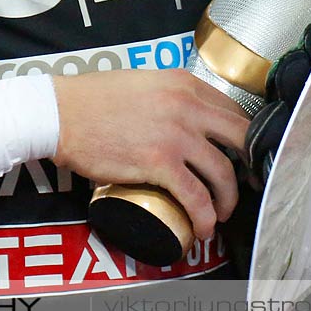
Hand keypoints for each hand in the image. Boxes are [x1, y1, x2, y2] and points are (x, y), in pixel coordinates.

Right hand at [53, 68, 251, 242]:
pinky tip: (203, 227)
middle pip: (241, 137)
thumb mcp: (143, 83)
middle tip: (247, 183)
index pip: (233, 110)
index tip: (243, 155)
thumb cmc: (92, 100)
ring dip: (228, 198)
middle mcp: (187, 105)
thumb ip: (170, 96)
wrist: (60, 114)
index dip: (244, 137)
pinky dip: (205, 217)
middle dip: (250, 165)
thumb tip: (185, 118)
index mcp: (184, 83)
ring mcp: (176, 134)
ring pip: (223, 172)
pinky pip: (196, 196)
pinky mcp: (159, 162)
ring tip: (220, 212)